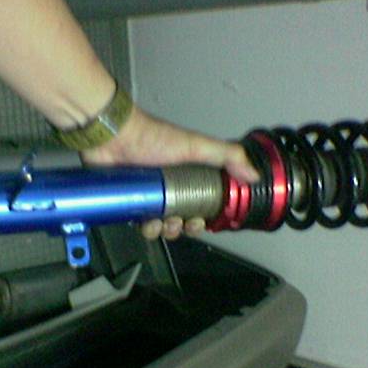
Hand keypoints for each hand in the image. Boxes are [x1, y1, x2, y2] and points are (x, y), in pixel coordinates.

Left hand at [81, 106, 258, 239]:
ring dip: (165, 230)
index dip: (206, 216)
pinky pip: (140, 223)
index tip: (205, 221)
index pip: (203, 202)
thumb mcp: (195, 145)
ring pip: (161, 224)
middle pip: (182, 218)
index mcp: (187, 174)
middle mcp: (169, 185)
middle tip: (182, 223)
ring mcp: (149, 194)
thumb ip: (227, 156)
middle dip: (185, 227)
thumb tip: (254, 175)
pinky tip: (145, 223)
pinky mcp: (131, 201)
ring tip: (162, 223)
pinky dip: (145, 228)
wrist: (113, 137)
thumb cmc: (152, 138)